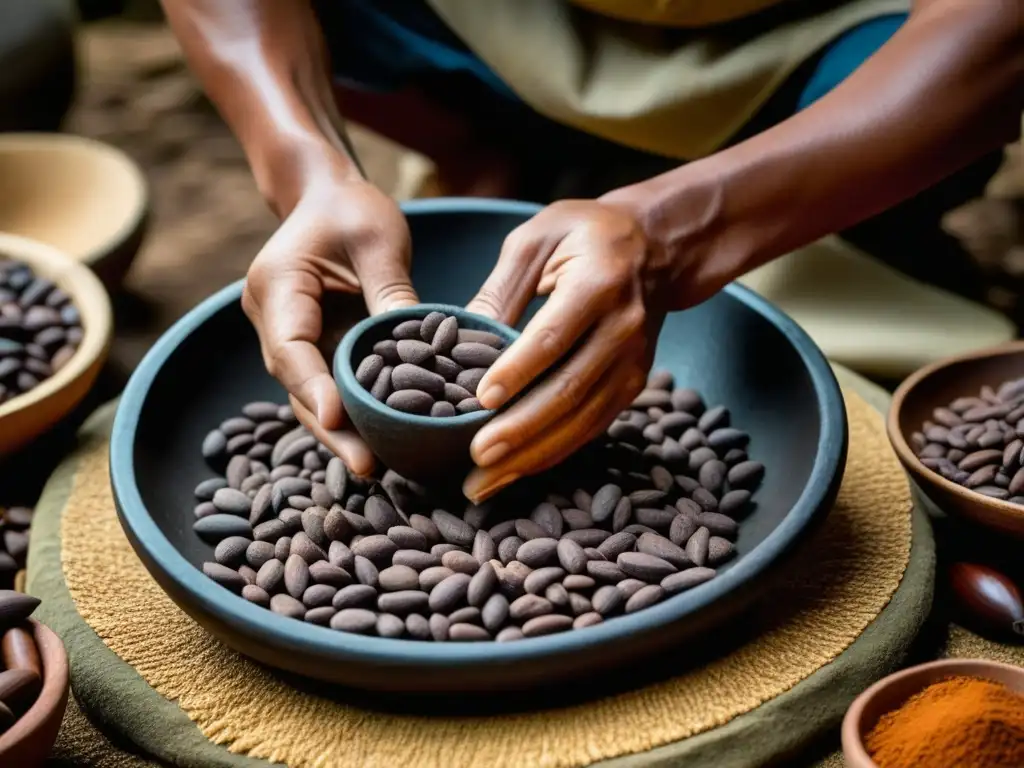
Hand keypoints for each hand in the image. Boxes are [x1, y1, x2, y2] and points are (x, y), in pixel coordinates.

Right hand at [242, 179, 417, 476]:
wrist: (326, 199)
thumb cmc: (351, 210)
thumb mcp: (378, 239)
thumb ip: (392, 291)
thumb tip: (421, 349)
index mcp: (278, 284)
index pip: (291, 346)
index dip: (313, 387)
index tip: (338, 420)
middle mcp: (272, 318)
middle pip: (296, 385)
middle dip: (331, 428)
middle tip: (367, 467)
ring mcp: (288, 337)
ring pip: (309, 395)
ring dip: (341, 432)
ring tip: (376, 468)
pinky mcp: (312, 348)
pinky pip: (328, 387)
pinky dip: (351, 414)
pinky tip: (380, 443)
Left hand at [463, 200, 670, 501]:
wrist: (656, 249)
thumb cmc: (584, 235)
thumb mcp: (537, 238)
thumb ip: (500, 287)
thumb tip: (454, 338)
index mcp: (600, 283)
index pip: (555, 336)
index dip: (518, 370)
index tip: (480, 399)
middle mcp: (624, 328)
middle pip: (570, 389)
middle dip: (521, 429)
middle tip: (476, 457)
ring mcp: (633, 363)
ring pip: (582, 420)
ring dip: (533, 455)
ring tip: (484, 481)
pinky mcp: (632, 386)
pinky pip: (591, 427)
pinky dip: (553, 453)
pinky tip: (516, 471)